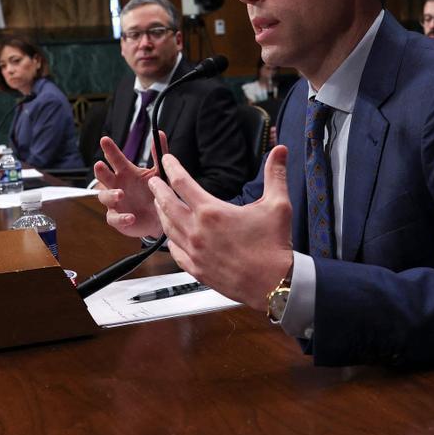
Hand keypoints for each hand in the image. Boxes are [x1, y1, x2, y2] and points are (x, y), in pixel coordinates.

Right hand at [93, 132, 168, 238]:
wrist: (160, 217)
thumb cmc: (155, 191)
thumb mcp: (159, 172)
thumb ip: (158, 154)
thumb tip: (159, 132)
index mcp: (126, 172)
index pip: (115, 159)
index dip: (110, 149)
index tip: (104, 139)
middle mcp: (117, 185)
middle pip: (104, 176)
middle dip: (100, 170)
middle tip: (99, 164)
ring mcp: (115, 202)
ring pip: (105, 196)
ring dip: (111, 194)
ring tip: (120, 193)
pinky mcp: (118, 219)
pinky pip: (114, 218)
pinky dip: (121, 218)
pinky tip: (130, 217)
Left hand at [148, 146, 293, 310]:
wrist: (274, 284)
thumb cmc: (274, 246)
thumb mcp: (278, 204)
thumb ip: (275, 174)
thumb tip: (280, 150)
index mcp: (212, 212)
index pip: (182, 183)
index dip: (172, 168)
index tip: (167, 160)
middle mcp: (197, 231)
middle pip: (167, 205)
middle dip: (158, 190)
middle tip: (153, 182)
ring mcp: (195, 252)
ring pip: (168, 228)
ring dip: (161, 214)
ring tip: (159, 205)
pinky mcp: (197, 270)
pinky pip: (175, 252)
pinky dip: (171, 241)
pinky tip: (171, 237)